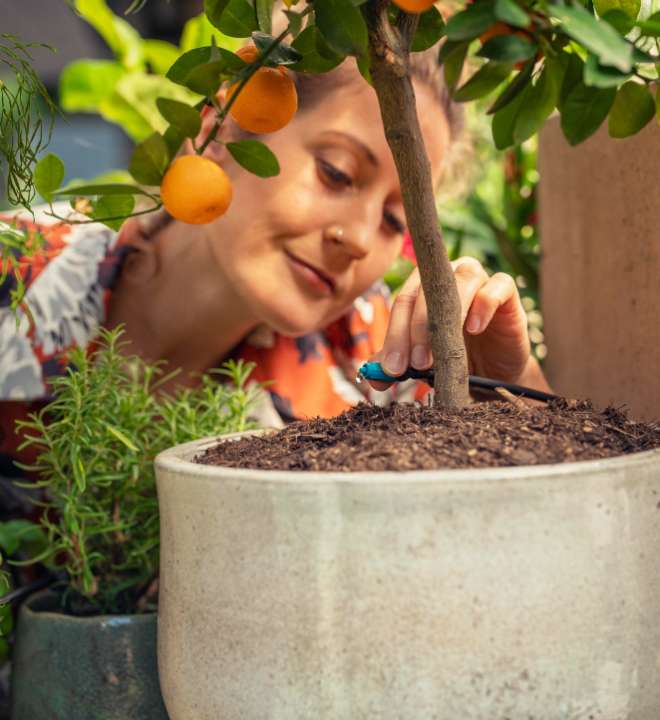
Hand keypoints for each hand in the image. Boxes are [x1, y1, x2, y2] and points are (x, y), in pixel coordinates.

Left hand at [370, 258, 542, 389]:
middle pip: (426, 291)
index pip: (402, 302)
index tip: (392, 369)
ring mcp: (479, 277)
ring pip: (460, 282)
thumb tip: (372, 377)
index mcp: (423, 288)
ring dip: (447, 319)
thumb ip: (396, 365)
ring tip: (441, 353)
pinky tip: (474, 328)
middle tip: (415, 365)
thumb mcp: (421, 364)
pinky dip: (484, 304)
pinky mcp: (507, 289)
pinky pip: (497, 285)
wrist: (494, 373)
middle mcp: (449, 276)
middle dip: (416, 330)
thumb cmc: (454, 359)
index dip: (394, 335)